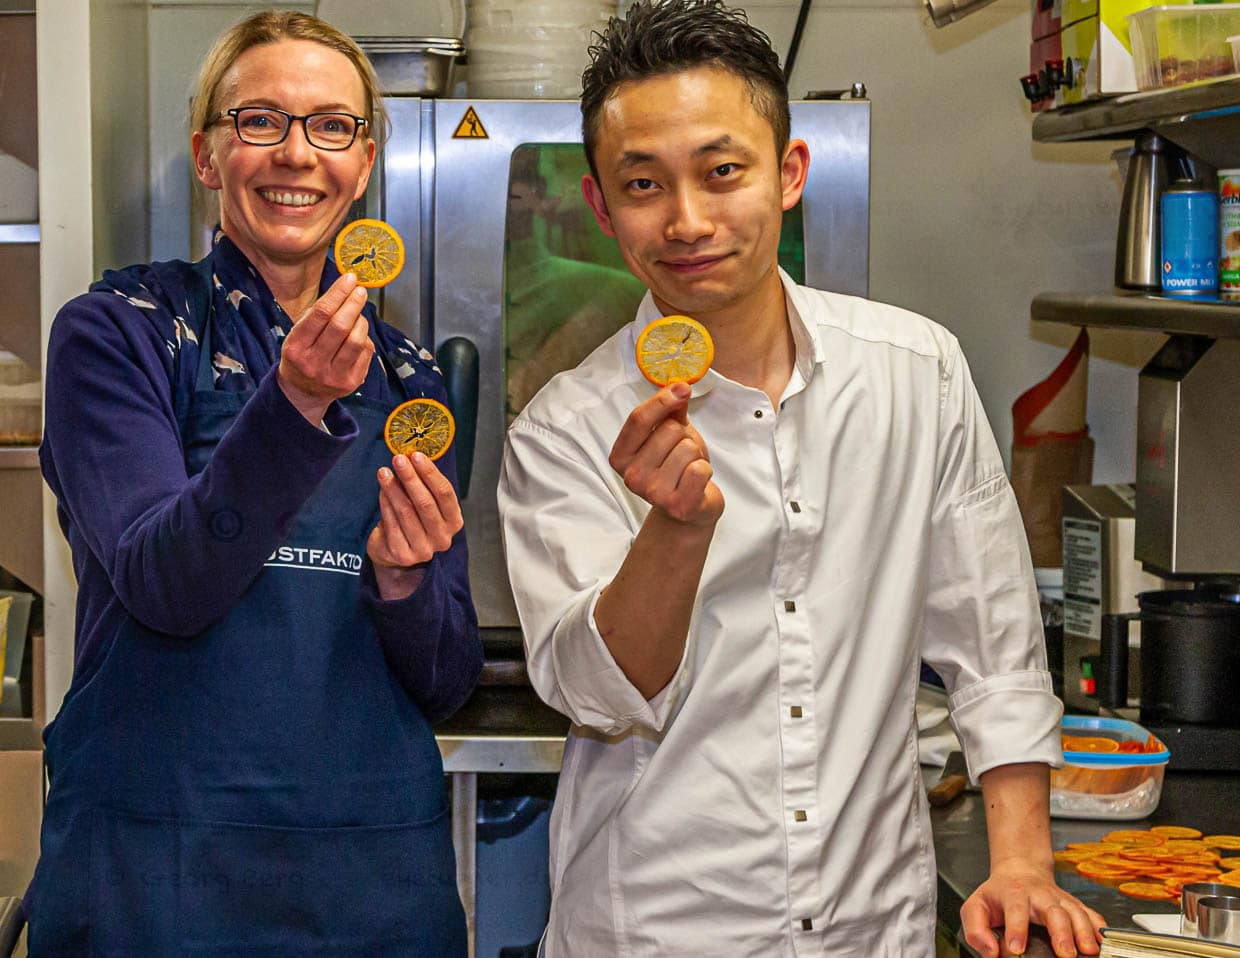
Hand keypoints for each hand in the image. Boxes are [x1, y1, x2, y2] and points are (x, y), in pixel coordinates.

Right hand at [278, 272, 373, 423]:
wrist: (303, 392)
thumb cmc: (302, 354)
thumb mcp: (298, 334)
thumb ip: (318, 313)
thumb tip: (346, 286)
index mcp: (296, 347)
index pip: (320, 314)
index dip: (338, 293)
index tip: (349, 278)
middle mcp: (314, 364)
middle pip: (340, 326)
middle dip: (353, 303)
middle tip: (360, 290)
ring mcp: (334, 376)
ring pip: (356, 339)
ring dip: (361, 320)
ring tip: (357, 314)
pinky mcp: (351, 383)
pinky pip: (366, 352)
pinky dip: (365, 337)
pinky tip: (358, 333)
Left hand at [367, 452, 463, 600]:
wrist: (396, 551)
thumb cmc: (414, 520)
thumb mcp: (425, 502)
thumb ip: (423, 484)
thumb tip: (410, 456)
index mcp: (454, 522)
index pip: (445, 494)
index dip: (430, 473)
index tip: (416, 456)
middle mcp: (443, 538)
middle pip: (426, 503)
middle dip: (410, 478)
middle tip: (398, 460)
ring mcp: (424, 549)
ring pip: (406, 512)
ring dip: (393, 489)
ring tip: (384, 472)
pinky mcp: (403, 555)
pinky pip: (392, 524)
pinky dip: (385, 504)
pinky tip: (381, 491)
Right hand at [609, 382, 722, 526]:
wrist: (690, 507)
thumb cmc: (676, 466)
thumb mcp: (669, 434)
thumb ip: (670, 410)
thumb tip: (678, 387)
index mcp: (621, 456)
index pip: (639, 419)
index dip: (662, 400)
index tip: (682, 389)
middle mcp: (631, 476)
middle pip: (669, 431)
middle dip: (683, 436)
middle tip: (681, 454)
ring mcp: (653, 493)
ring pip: (687, 448)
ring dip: (695, 455)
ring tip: (688, 469)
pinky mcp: (677, 506)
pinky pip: (699, 470)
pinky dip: (705, 471)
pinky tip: (696, 481)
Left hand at [961, 861, 1104, 957]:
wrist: (1020, 871)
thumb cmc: (998, 895)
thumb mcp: (976, 907)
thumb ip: (976, 930)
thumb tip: (990, 952)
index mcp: (1013, 894)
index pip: (1015, 910)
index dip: (1016, 930)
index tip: (1016, 949)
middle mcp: (1040, 895)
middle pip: (1053, 911)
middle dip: (1061, 932)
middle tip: (1065, 954)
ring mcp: (1060, 899)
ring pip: (1076, 912)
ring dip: (1084, 932)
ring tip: (1088, 951)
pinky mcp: (1075, 905)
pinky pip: (1091, 915)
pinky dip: (1099, 928)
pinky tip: (1103, 942)